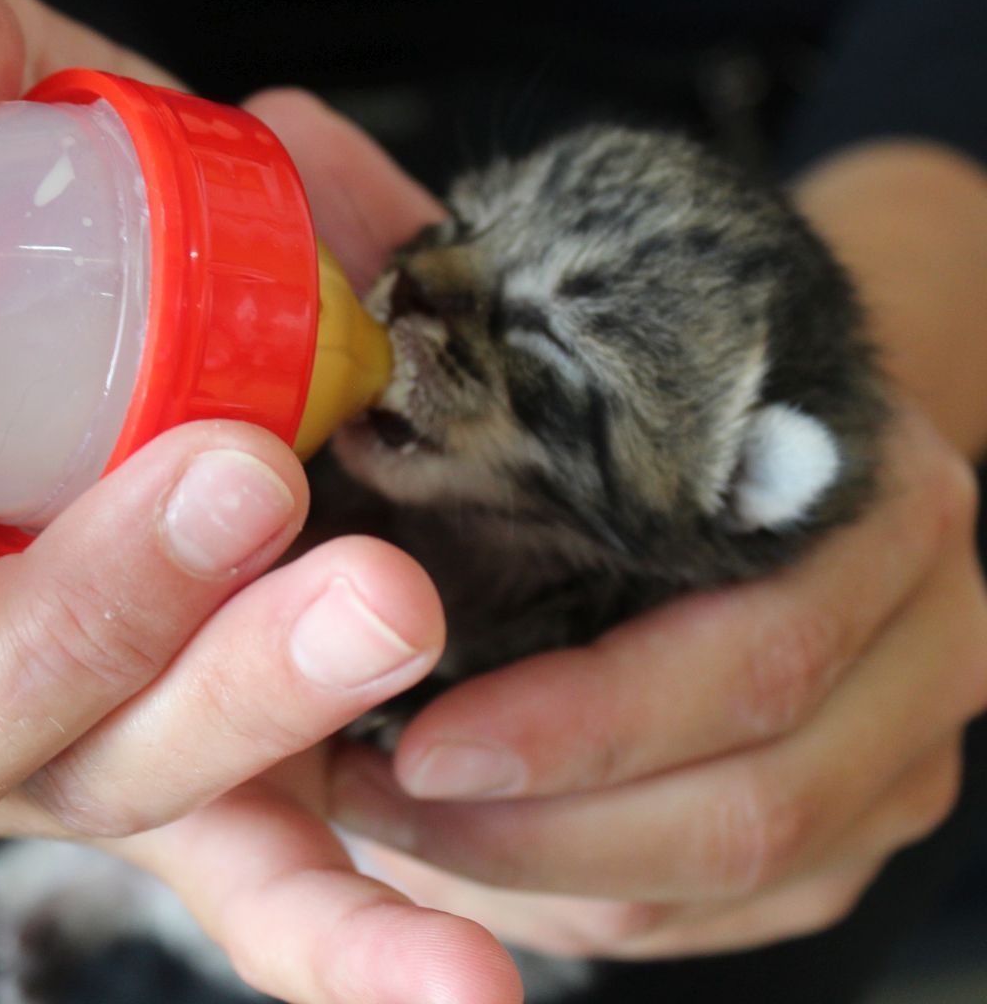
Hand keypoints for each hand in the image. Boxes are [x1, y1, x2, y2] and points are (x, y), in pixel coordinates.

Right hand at [0, 0, 522, 1002]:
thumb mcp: (42, 154)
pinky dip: (365, 949)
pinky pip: (286, 889)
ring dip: (258, 717)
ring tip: (384, 605)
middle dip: (84, 612)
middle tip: (232, 480)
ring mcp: (103, 750)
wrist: (231, 350)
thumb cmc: (101, 266)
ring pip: (141, 796)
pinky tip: (468, 995)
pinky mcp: (242, 797)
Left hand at [328, 399, 986, 957]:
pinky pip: (730, 912)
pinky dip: (594, 899)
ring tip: (403, 829)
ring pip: (739, 879)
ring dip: (554, 881)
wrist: (786, 441)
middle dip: (548, 830)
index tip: (422, 738)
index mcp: (885, 513)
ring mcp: (908, 747)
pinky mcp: (866, 821)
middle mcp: (930, 640)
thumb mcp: (636, 385)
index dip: (586, 722)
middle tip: (387, 803)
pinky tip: (483, 854)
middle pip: (757, 804)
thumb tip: (367, 475)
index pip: (755, 657)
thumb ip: (544, 429)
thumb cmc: (677, 409)